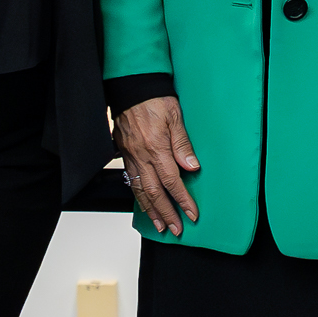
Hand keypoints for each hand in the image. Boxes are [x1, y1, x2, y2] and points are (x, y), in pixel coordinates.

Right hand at [113, 96, 198, 236]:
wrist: (131, 87)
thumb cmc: (154, 98)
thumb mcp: (175, 116)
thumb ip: (183, 144)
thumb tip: (192, 167)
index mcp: (156, 147)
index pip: (172, 181)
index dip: (183, 200)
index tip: (192, 213)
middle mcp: (142, 156)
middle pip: (155, 192)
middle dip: (167, 213)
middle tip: (176, 229)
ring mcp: (131, 156)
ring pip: (141, 190)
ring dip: (151, 210)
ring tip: (160, 225)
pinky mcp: (125, 153)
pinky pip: (132, 180)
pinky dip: (139, 196)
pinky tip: (144, 204)